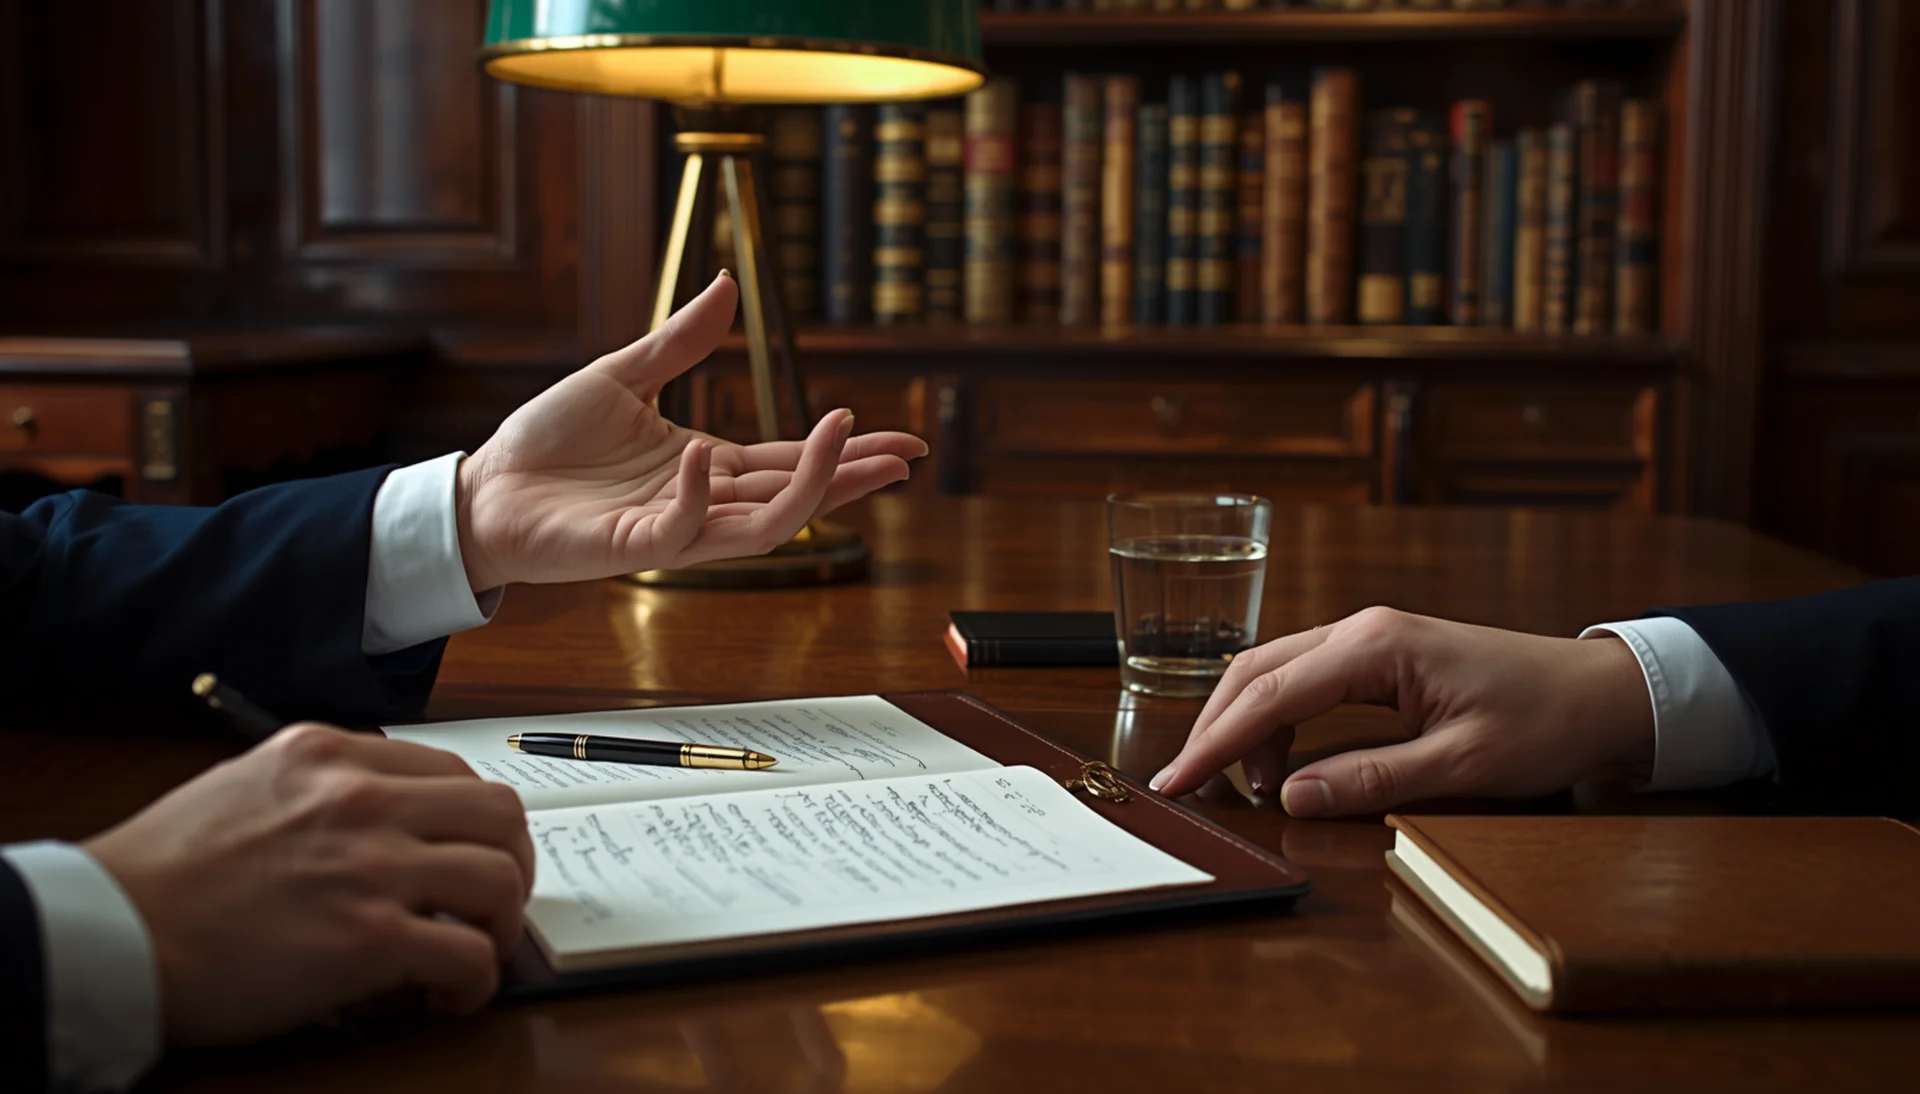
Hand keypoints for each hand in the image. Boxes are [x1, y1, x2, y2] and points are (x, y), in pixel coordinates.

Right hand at [84, 724, 533, 1044]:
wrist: (111, 930)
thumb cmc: (163, 873)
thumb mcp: (246, 784)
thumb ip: (319, 789)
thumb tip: (379, 816)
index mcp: (331, 755)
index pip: (453, 772)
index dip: (479, 823)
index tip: (473, 855)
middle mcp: (361, 798)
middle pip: (500, 814)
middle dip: (513, 862)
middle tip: (494, 903)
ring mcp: (370, 865)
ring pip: (500, 877)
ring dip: (502, 922)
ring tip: (473, 950)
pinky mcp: (369, 938)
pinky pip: (471, 954)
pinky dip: (478, 981)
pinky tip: (449, 995)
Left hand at [455, 272, 928, 590]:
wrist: (484, 488)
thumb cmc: (547, 442)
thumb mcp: (621, 376)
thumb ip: (681, 341)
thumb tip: (729, 286)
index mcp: (708, 465)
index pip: (792, 462)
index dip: (846, 452)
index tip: (901, 442)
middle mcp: (702, 502)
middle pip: (797, 497)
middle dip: (853, 476)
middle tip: (905, 456)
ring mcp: (673, 529)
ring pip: (763, 526)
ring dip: (807, 488)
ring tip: (841, 437)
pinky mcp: (634, 547)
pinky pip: (681, 531)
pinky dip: (696, 497)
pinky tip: (702, 456)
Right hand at [1148, 607, 1654, 816]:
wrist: (1603, 691)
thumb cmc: (1546, 720)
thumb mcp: (1462, 765)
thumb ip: (1373, 778)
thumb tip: (1293, 796)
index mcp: (1377, 647)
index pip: (1271, 694)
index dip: (1217, 742)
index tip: (1178, 781)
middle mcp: (1363, 630)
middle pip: (1256, 671)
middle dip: (1214, 728)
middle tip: (1184, 784)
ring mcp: (1369, 638)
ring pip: (1274, 671)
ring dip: (1245, 725)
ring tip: (1241, 787)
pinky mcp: (1379, 655)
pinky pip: (1304, 679)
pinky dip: (1278, 719)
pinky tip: (1284, 763)